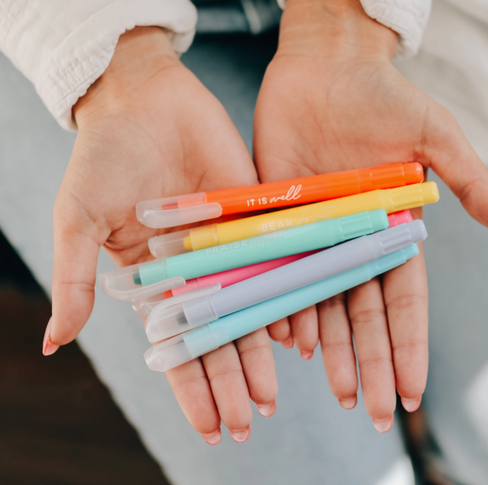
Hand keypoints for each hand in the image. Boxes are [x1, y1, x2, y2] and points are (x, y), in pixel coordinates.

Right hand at [44, 27, 276, 443]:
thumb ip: (74, 282)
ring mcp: (226, 247)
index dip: (192, 387)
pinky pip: (272, 263)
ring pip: (248, 309)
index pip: (175, 345)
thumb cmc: (104, 158)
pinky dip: (283, 296)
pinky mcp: (252, 217)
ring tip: (269, 395)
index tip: (210, 427)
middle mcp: (194, 271)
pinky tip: (293, 332)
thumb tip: (53, 344)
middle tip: (247, 422)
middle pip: (216, 336)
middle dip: (230, 381)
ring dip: (258, 352)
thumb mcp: (79, 221)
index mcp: (154, 280)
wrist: (143, 101)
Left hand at [254, 0, 487, 430]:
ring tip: (332, 388)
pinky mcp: (282, 221)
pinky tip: (287, 340)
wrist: (324, 67)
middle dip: (367, 362)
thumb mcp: (434, 137)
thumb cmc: (381, 97)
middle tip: (367, 411)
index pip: (404, 302)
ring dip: (328, 347)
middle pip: (363, 314)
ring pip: (323, 302)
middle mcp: (355, 241)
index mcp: (394, 231)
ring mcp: (317, 236)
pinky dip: (286, 306)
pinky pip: (283, 272)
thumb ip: (468, 185)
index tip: (409, 392)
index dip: (407, 347)